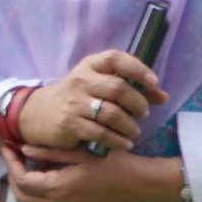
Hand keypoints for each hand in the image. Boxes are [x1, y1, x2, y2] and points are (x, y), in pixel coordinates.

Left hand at [9, 145, 186, 201]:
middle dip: (13, 176)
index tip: (8, 147)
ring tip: (28, 167)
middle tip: (15, 158)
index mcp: (58, 188)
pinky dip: (40, 197)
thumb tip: (24, 148)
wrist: (141, 186)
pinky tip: (47, 180)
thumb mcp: (81, 153)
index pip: (21, 179)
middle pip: (21, 197)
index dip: (11, 163)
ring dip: (25, 188)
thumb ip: (50, 152)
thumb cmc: (114, 164)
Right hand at [20, 49, 168, 153]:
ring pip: (112, 114)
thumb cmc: (77, 97)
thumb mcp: (97, 85)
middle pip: (118, 88)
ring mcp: (74, 102)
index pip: (115, 58)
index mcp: (90, 66)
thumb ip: (129, 87)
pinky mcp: (70, 123)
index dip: (138, 69)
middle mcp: (80, 80)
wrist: (38, 114)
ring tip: (134, 131)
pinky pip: (101, 133)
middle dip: (138, 103)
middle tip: (143, 113)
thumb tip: (163, 96)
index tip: (153, 82)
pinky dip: (118, 141)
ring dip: (130, 126)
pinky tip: (124, 143)